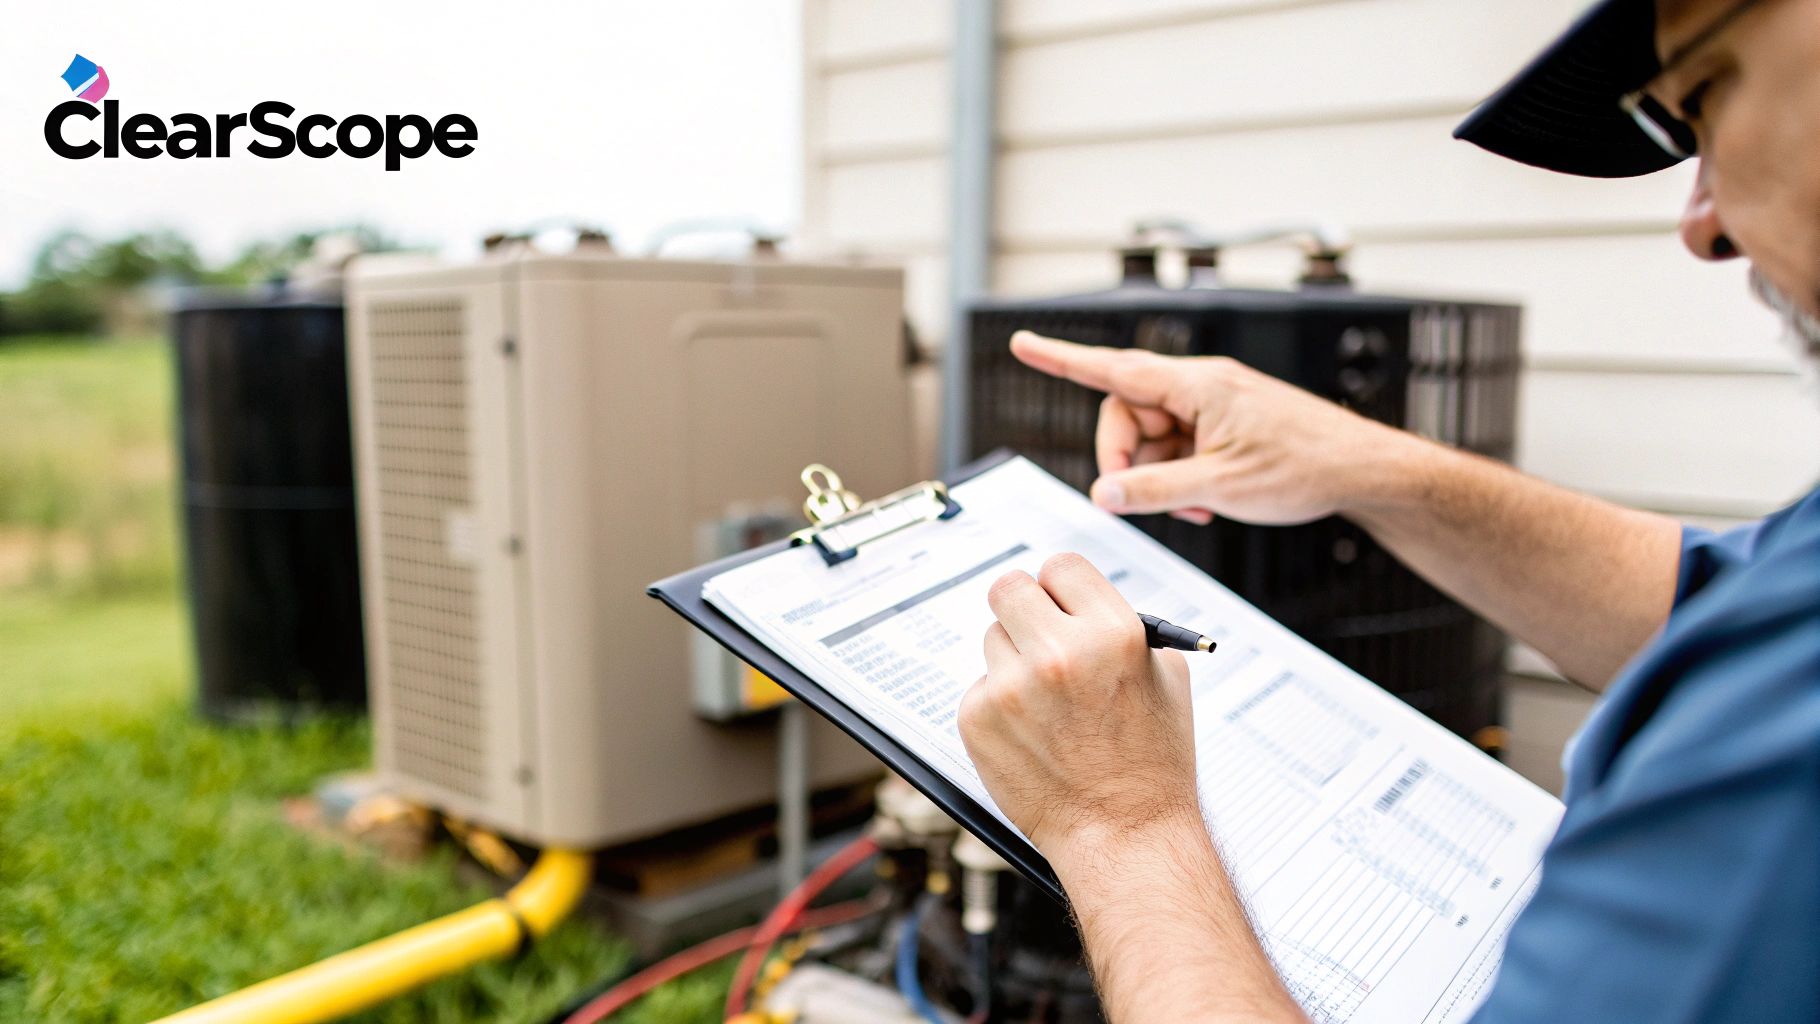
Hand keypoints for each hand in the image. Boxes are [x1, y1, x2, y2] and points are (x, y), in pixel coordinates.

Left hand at [957, 552, 1200, 857]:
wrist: (1124, 835)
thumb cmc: (1152, 762)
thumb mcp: (1165, 679)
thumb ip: (1122, 627)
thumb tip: (1079, 599)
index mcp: (1112, 634)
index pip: (1061, 567)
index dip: (1062, 587)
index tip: (1061, 602)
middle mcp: (1058, 654)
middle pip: (1009, 588)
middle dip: (1023, 607)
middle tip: (1036, 632)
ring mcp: (1012, 688)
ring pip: (994, 639)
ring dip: (1014, 660)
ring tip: (1048, 705)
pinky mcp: (979, 719)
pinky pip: (981, 687)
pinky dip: (1000, 705)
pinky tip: (1032, 735)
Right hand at [1010, 330, 1420, 525]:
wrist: (1362, 471)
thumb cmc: (1305, 467)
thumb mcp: (1220, 486)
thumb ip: (1154, 490)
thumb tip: (1104, 494)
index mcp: (1197, 385)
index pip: (1113, 368)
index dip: (1062, 358)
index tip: (1022, 343)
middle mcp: (1201, 387)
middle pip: (1127, 413)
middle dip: (1126, 458)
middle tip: (1137, 499)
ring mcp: (1214, 406)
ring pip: (1153, 436)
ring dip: (1158, 476)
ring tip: (1196, 505)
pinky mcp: (1225, 426)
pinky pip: (1179, 447)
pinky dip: (1181, 477)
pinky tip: (1208, 501)